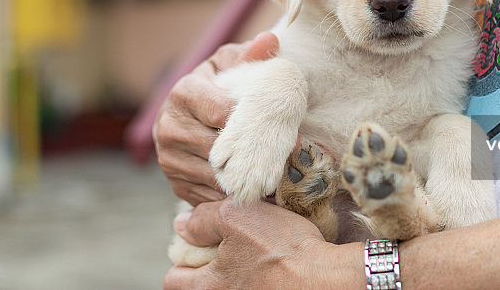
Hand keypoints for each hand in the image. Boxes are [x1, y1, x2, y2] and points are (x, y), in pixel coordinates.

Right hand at [154, 32, 278, 204]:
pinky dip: (233, 196)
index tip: (282, 127)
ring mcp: (168, 157)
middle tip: (283, 157)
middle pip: (219, 149)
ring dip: (244, 178)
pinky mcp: (175, 183)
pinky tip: (253, 186)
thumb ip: (251, 54)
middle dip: (251, 154)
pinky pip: (210, 197)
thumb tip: (270, 41)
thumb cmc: (220, 84)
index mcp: (184, 92)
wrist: (191, 112)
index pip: (221, 113)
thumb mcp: (233, 64)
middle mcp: (169, 126)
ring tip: (272, 174)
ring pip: (215, 176)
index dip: (253, 122)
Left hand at [164, 199, 362, 288]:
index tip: (199, 243)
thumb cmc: (281, 248)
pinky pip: (253, 288)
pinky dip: (256, 279)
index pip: (173, 280)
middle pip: (199, 286)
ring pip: (228, 287)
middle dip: (206, 266)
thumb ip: (203, 220)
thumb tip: (181, 225)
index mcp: (208, 286)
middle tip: (226, 245)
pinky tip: (273, 263)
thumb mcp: (237, 217)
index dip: (182, 257)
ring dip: (234, 271)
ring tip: (253, 253)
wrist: (326, 278)